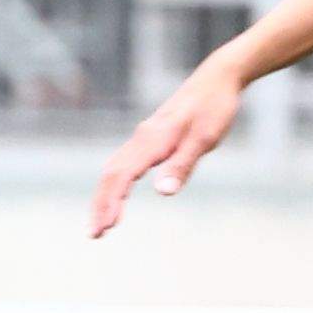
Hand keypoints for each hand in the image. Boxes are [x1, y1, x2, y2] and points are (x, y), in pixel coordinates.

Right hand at [88, 63, 242, 236]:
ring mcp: (143, 137)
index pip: (122, 177)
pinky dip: (116, 182)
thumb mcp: (204, 139)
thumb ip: (182, 165)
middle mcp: (141, 139)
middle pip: (110, 175)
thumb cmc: (214, 108)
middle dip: (100, 205)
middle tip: (95, 234)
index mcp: (151, 141)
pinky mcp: (150, 137)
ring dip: (105, 195)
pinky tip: (119, 194)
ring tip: (103, 221)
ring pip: (114, 169)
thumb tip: (162, 193)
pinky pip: (124, 162)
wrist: (217, 79)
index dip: (111, 203)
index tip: (104, 228)